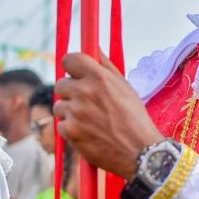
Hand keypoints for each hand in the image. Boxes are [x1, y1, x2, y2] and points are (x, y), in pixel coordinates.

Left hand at [54, 53, 164, 179]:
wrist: (139, 151)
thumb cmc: (134, 117)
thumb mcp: (124, 86)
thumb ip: (105, 65)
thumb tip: (93, 47)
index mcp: (99, 77)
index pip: (69, 59)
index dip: (72, 67)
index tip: (76, 74)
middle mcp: (85, 91)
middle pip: (61, 83)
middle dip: (71, 92)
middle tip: (87, 103)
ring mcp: (76, 112)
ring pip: (60, 105)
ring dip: (70, 112)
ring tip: (91, 121)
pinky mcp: (70, 131)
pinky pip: (61, 125)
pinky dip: (72, 130)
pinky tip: (89, 133)